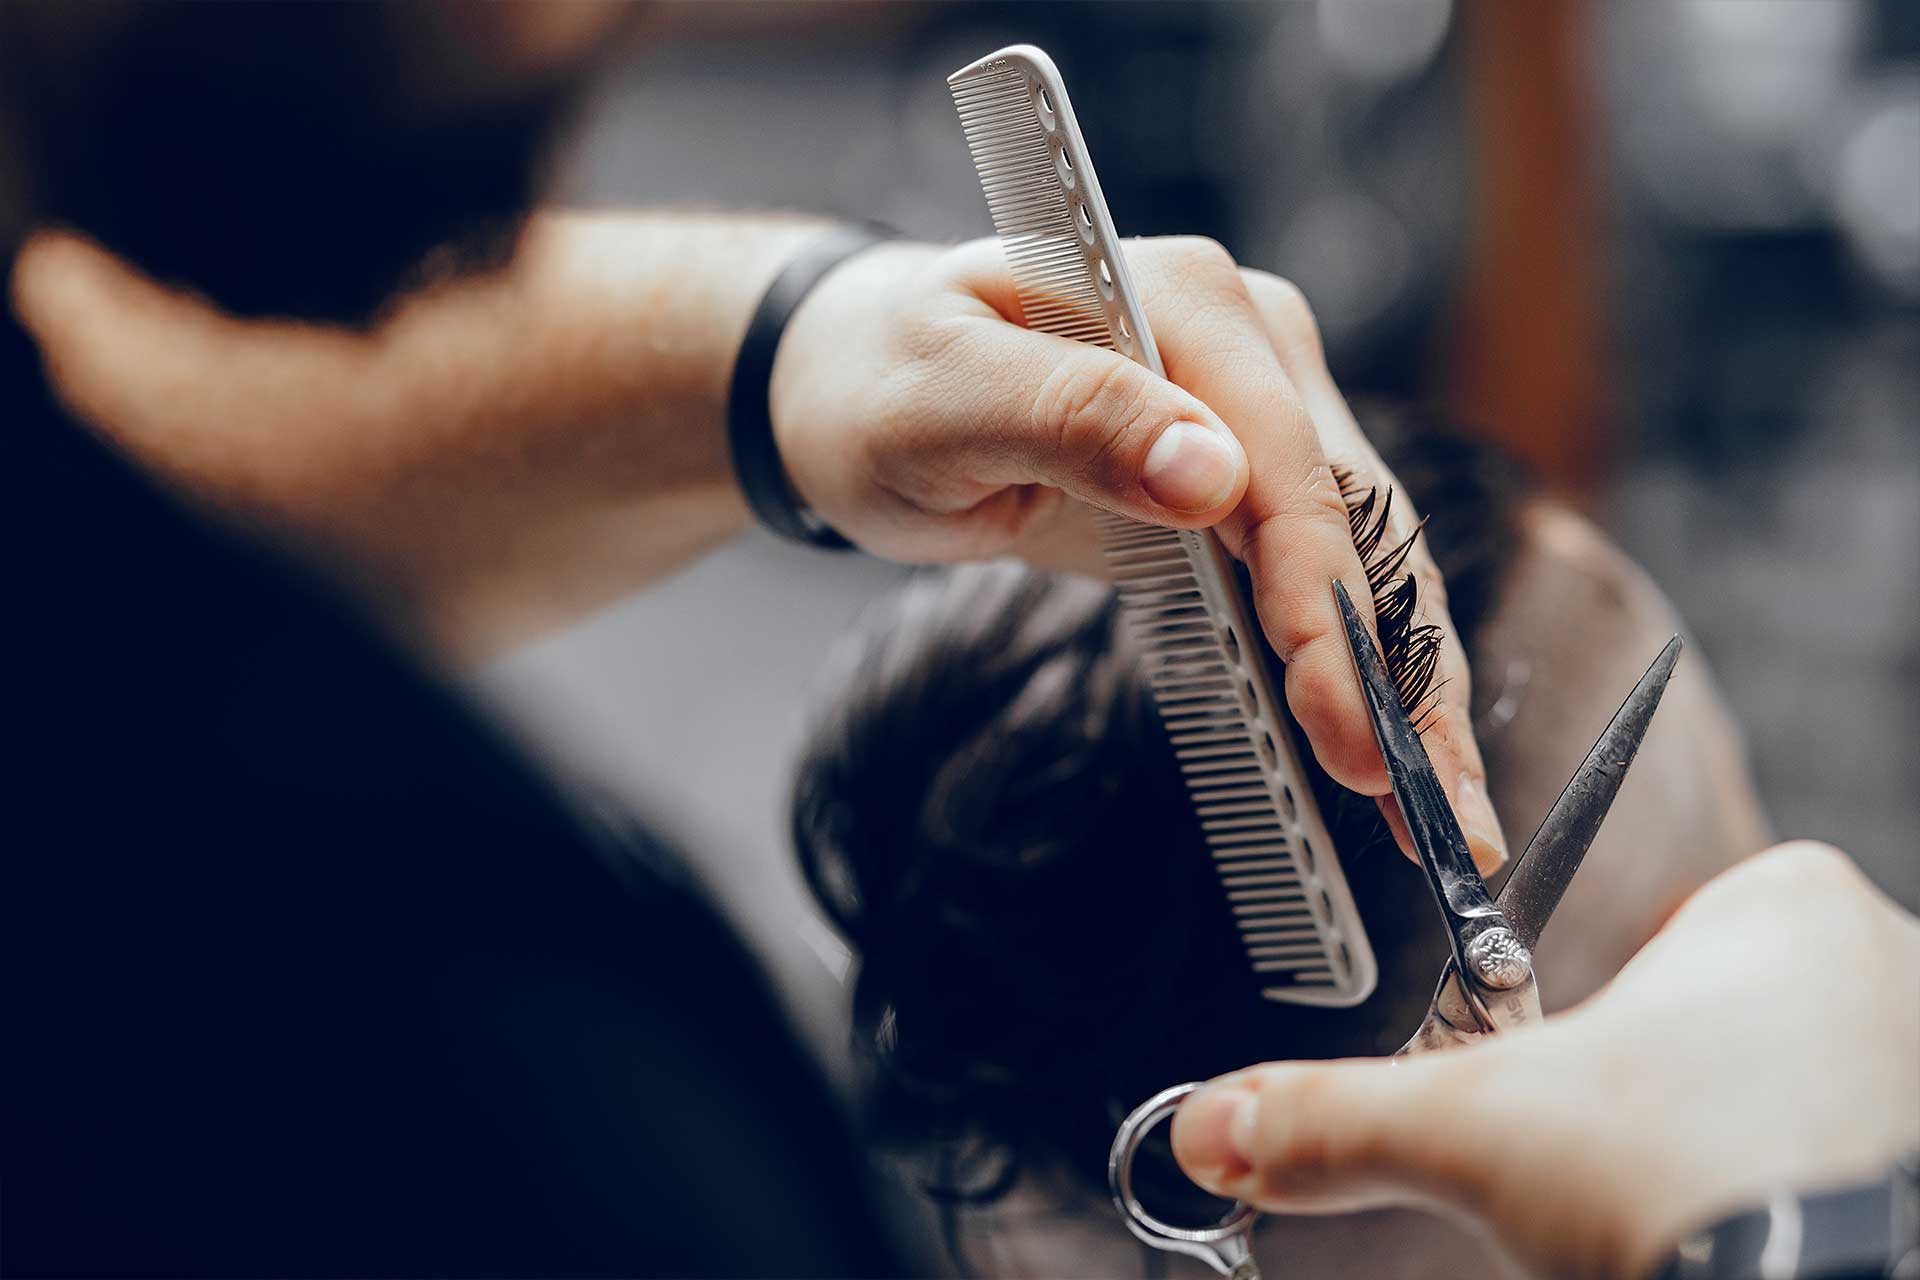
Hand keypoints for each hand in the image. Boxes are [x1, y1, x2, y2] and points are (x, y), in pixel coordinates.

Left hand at [774, 236, 1506, 868]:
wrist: (858, 383)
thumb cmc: (881, 385)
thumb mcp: (941, 400)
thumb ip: (1070, 417)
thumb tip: (1211, 474)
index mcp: (1183, 298)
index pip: (1283, 463)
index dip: (1320, 599)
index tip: (1340, 716)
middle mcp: (1248, 342)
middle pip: (1353, 519)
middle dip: (1396, 670)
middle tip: (1431, 812)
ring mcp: (1257, 410)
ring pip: (1363, 557)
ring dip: (1407, 686)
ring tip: (1441, 812)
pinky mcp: (1243, 479)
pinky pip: (1319, 576)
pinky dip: (1356, 667)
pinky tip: (1385, 749)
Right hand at [1168, 841, 1919, 1278]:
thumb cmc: (1698, 1189)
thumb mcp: (1475, 1137)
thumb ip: (1335, 1117)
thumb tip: (1219, 1125)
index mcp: (1784, 905)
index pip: (1679, 928)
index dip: (1620, 1018)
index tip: (1600, 1093)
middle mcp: (1886, 966)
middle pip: (1742, 1017)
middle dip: (1679, 1092)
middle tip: (1643, 1166)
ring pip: (1808, 1092)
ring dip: (1752, 1145)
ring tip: (1706, 1210)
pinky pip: (1866, 1149)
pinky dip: (1813, 1191)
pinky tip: (1769, 1237)